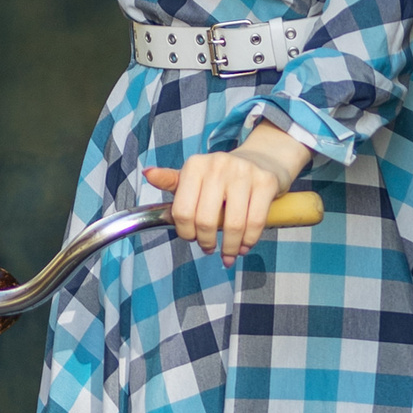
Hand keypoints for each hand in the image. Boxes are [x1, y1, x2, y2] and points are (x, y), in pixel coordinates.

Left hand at [143, 133, 308, 263]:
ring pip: (233, 225)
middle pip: (205, 220)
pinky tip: (244, 246)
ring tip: (229, 253)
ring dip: (230, 248)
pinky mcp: (266, 182)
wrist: (263, 159)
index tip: (191, 238)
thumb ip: (171, 181)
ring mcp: (243, 172)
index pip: (182, 211)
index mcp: (195, 165)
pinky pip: (255, 222)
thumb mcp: (194, 176)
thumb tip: (147, 174)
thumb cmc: (223, 175)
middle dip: (206, 242)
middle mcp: (218, 165)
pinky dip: (249, 241)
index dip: (185, 232)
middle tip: (209, 248)